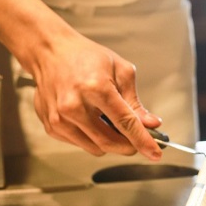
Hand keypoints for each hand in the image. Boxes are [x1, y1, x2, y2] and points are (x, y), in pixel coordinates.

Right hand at [28, 32, 163, 158]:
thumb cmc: (86, 57)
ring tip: (111, 121)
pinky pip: (81, 144)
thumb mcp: (120, 71)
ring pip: (96, 148)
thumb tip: (150, 124)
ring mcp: (60, 119)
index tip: (155, 153)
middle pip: (110, 142)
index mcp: (95, 88)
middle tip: (138, 139)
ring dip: (111, 142)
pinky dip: (93, 138)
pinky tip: (92, 119)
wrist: (50, 52)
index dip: (143, 141)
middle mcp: (74, 106)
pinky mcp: (52, 127)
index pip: (125, 123)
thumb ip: (135, 102)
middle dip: (129, 145)